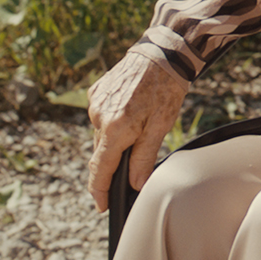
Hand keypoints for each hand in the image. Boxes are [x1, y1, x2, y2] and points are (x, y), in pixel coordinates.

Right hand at [85, 43, 187, 206]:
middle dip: (115, 162)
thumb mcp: (160, 127)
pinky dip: (113, 123)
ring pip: (102, 135)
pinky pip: (101, 118)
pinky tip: (131, 111)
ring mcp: (95, 103)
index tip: (102, 205)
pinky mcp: (95, 92)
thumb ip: (144, 157)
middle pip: (102, 153)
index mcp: (115, 128)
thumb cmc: (165, 90)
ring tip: (139, 125)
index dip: (100, 191)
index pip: (101, 169)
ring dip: (115, 140)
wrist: (161, 53)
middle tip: (134, 159)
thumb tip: (134, 184)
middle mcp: (99, 116)